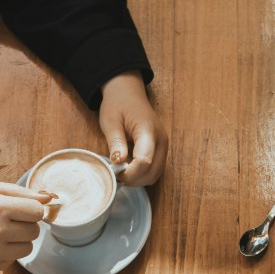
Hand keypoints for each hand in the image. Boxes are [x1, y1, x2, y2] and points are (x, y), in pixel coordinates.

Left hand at [99, 71, 167, 186]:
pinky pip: (155, 170)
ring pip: (155, 174)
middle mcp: (161, 140)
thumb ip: (116, 142)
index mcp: (148, 130)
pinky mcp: (161, 151)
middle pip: (152, 172)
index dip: (130, 173)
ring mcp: (164, 146)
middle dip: (134, 179)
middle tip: (117, 176)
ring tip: (122, 173)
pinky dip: (143, 175)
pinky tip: (130, 170)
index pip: (144, 161)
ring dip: (139, 179)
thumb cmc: (118, 104)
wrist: (129, 93)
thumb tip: (118, 163)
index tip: (115, 173)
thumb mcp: (110, 121)